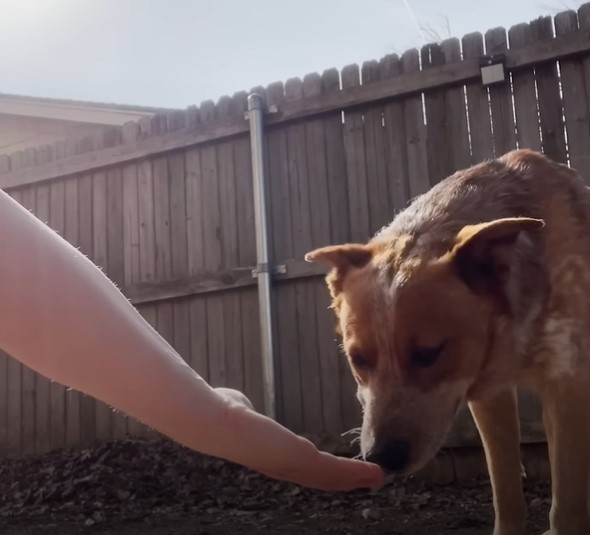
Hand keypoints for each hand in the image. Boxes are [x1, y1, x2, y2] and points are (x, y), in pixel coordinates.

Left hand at [213, 387, 384, 491]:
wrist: (215, 420)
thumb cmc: (221, 411)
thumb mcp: (240, 409)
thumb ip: (246, 410)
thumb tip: (243, 405)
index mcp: (271, 455)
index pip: (302, 466)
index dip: (323, 470)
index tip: (341, 470)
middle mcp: (282, 466)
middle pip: (320, 478)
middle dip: (345, 480)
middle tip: (369, 480)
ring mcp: (292, 465)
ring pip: (330, 477)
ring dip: (355, 479)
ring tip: (377, 478)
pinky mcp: (301, 459)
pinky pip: (334, 469)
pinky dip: (355, 474)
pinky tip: (374, 474)